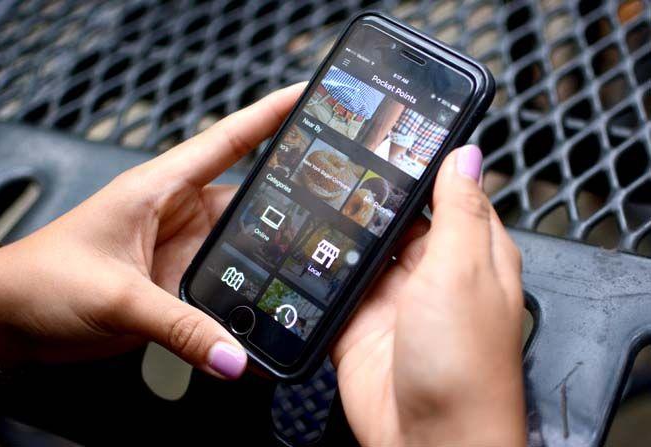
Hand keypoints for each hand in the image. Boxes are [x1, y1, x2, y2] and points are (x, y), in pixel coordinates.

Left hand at [0, 83, 303, 379]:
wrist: (9, 322)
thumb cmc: (42, 281)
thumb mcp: (116, 296)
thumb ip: (179, 328)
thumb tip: (233, 356)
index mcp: (159, 187)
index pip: (226, 141)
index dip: (270, 116)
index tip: (309, 99)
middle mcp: (178, 213)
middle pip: (248, 196)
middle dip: (291, 195)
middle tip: (338, 199)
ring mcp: (182, 249)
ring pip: (242, 244)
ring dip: (271, 253)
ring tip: (314, 261)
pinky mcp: (179, 283)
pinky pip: (227, 283)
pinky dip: (249, 294)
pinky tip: (271, 307)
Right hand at [333, 145, 525, 445]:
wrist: (426, 440)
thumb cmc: (465, 364)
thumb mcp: (464, 271)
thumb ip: (458, 211)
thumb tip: (467, 154)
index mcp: (471, 253)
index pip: (450, 191)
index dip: (426, 163)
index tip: (395, 132)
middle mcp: (434, 272)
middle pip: (400, 217)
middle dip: (374, 194)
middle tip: (340, 158)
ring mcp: (394, 296)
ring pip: (364, 247)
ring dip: (345, 230)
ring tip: (316, 194)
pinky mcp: (359, 321)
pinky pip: (336, 284)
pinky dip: (321, 269)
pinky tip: (304, 248)